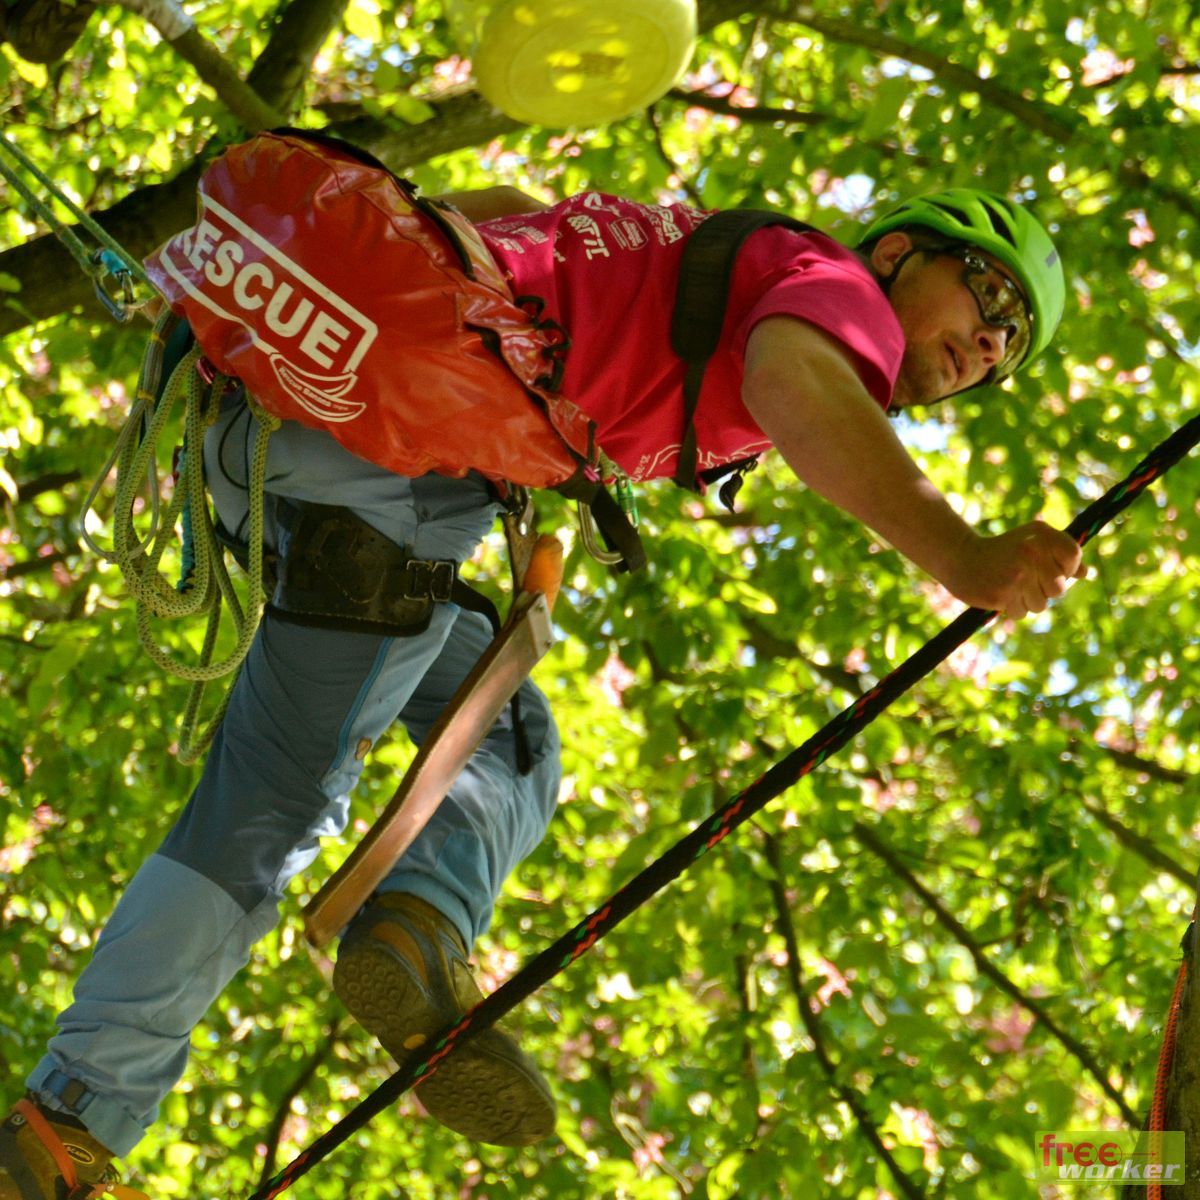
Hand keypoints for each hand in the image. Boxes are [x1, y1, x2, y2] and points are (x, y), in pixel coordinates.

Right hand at [946, 521, 1086, 617]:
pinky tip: (999, 593)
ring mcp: (1018, 575)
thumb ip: (1059, 554)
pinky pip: (1021, 613)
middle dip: (1044, 589)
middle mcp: (1032, 552)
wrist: (960, 556)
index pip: (1073, 557)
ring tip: (1010, 586)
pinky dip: (1012, 608)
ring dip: (1027, 601)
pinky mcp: (1003, 594)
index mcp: (1041, 535)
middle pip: (1059, 588)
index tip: (1048, 567)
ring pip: (1041, 605)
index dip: (1066, 568)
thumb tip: (1084, 574)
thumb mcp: (1031, 541)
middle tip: (1024, 578)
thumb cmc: (1000, 550)